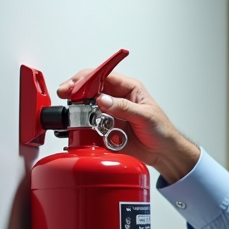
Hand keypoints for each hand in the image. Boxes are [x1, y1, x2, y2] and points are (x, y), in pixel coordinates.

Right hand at [57, 70, 200, 182]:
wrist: (163, 153)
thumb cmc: (162, 131)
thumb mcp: (146, 116)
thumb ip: (124, 108)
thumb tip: (103, 100)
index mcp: (128, 89)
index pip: (103, 76)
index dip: (86, 77)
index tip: (74, 84)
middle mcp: (117, 99)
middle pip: (89, 89)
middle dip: (75, 91)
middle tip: (65, 95)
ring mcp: (109, 114)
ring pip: (86, 107)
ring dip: (80, 111)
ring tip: (78, 116)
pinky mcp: (105, 129)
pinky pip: (89, 126)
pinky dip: (84, 128)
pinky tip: (84, 130)